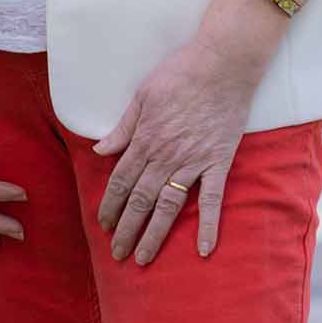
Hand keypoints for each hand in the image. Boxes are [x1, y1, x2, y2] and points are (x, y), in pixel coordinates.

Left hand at [94, 36, 257, 264]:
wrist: (221, 64)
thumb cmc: (179, 74)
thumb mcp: (142, 95)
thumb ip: (123, 128)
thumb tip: (100, 150)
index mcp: (144, 139)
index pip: (121, 181)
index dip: (110, 206)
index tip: (104, 225)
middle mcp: (165, 156)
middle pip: (141, 200)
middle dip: (127, 229)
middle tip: (118, 254)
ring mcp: (193, 162)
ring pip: (169, 206)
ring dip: (155, 234)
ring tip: (144, 258)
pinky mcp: (218, 162)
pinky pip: (213, 200)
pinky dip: (209, 225)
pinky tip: (204, 250)